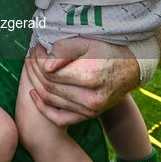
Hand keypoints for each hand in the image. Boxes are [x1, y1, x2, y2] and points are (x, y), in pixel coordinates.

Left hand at [24, 38, 140, 126]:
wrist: (130, 70)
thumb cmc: (107, 51)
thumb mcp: (88, 43)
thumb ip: (65, 50)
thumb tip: (45, 65)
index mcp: (90, 76)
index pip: (50, 71)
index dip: (38, 60)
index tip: (35, 49)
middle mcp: (91, 98)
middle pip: (49, 86)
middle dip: (34, 70)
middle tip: (30, 56)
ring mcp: (90, 110)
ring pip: (51, 100)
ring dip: (35, 84)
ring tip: (31, 68)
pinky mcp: (88, 116)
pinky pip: (59, 118)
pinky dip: (43, 108)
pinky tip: (33, 94)